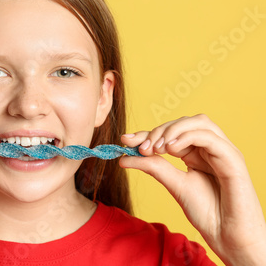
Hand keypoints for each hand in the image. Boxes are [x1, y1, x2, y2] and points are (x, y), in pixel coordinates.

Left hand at [120, 114, 265, 264]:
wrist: (228, 235)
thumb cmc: (207, 212)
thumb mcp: (174, 185)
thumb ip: (154, 167)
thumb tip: (124, 157)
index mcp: (196, 152)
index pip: (171, 133)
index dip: (147, 133)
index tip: (126, 139)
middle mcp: (210, 147)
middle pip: (184, 122)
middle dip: (158, 131)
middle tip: (143, 149)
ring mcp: (223, 151)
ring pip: (199, 122)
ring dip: (173, 130)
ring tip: (158, 148)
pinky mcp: (233, 159)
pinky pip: (210, 137)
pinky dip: (187, 137)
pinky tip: (172, 148)